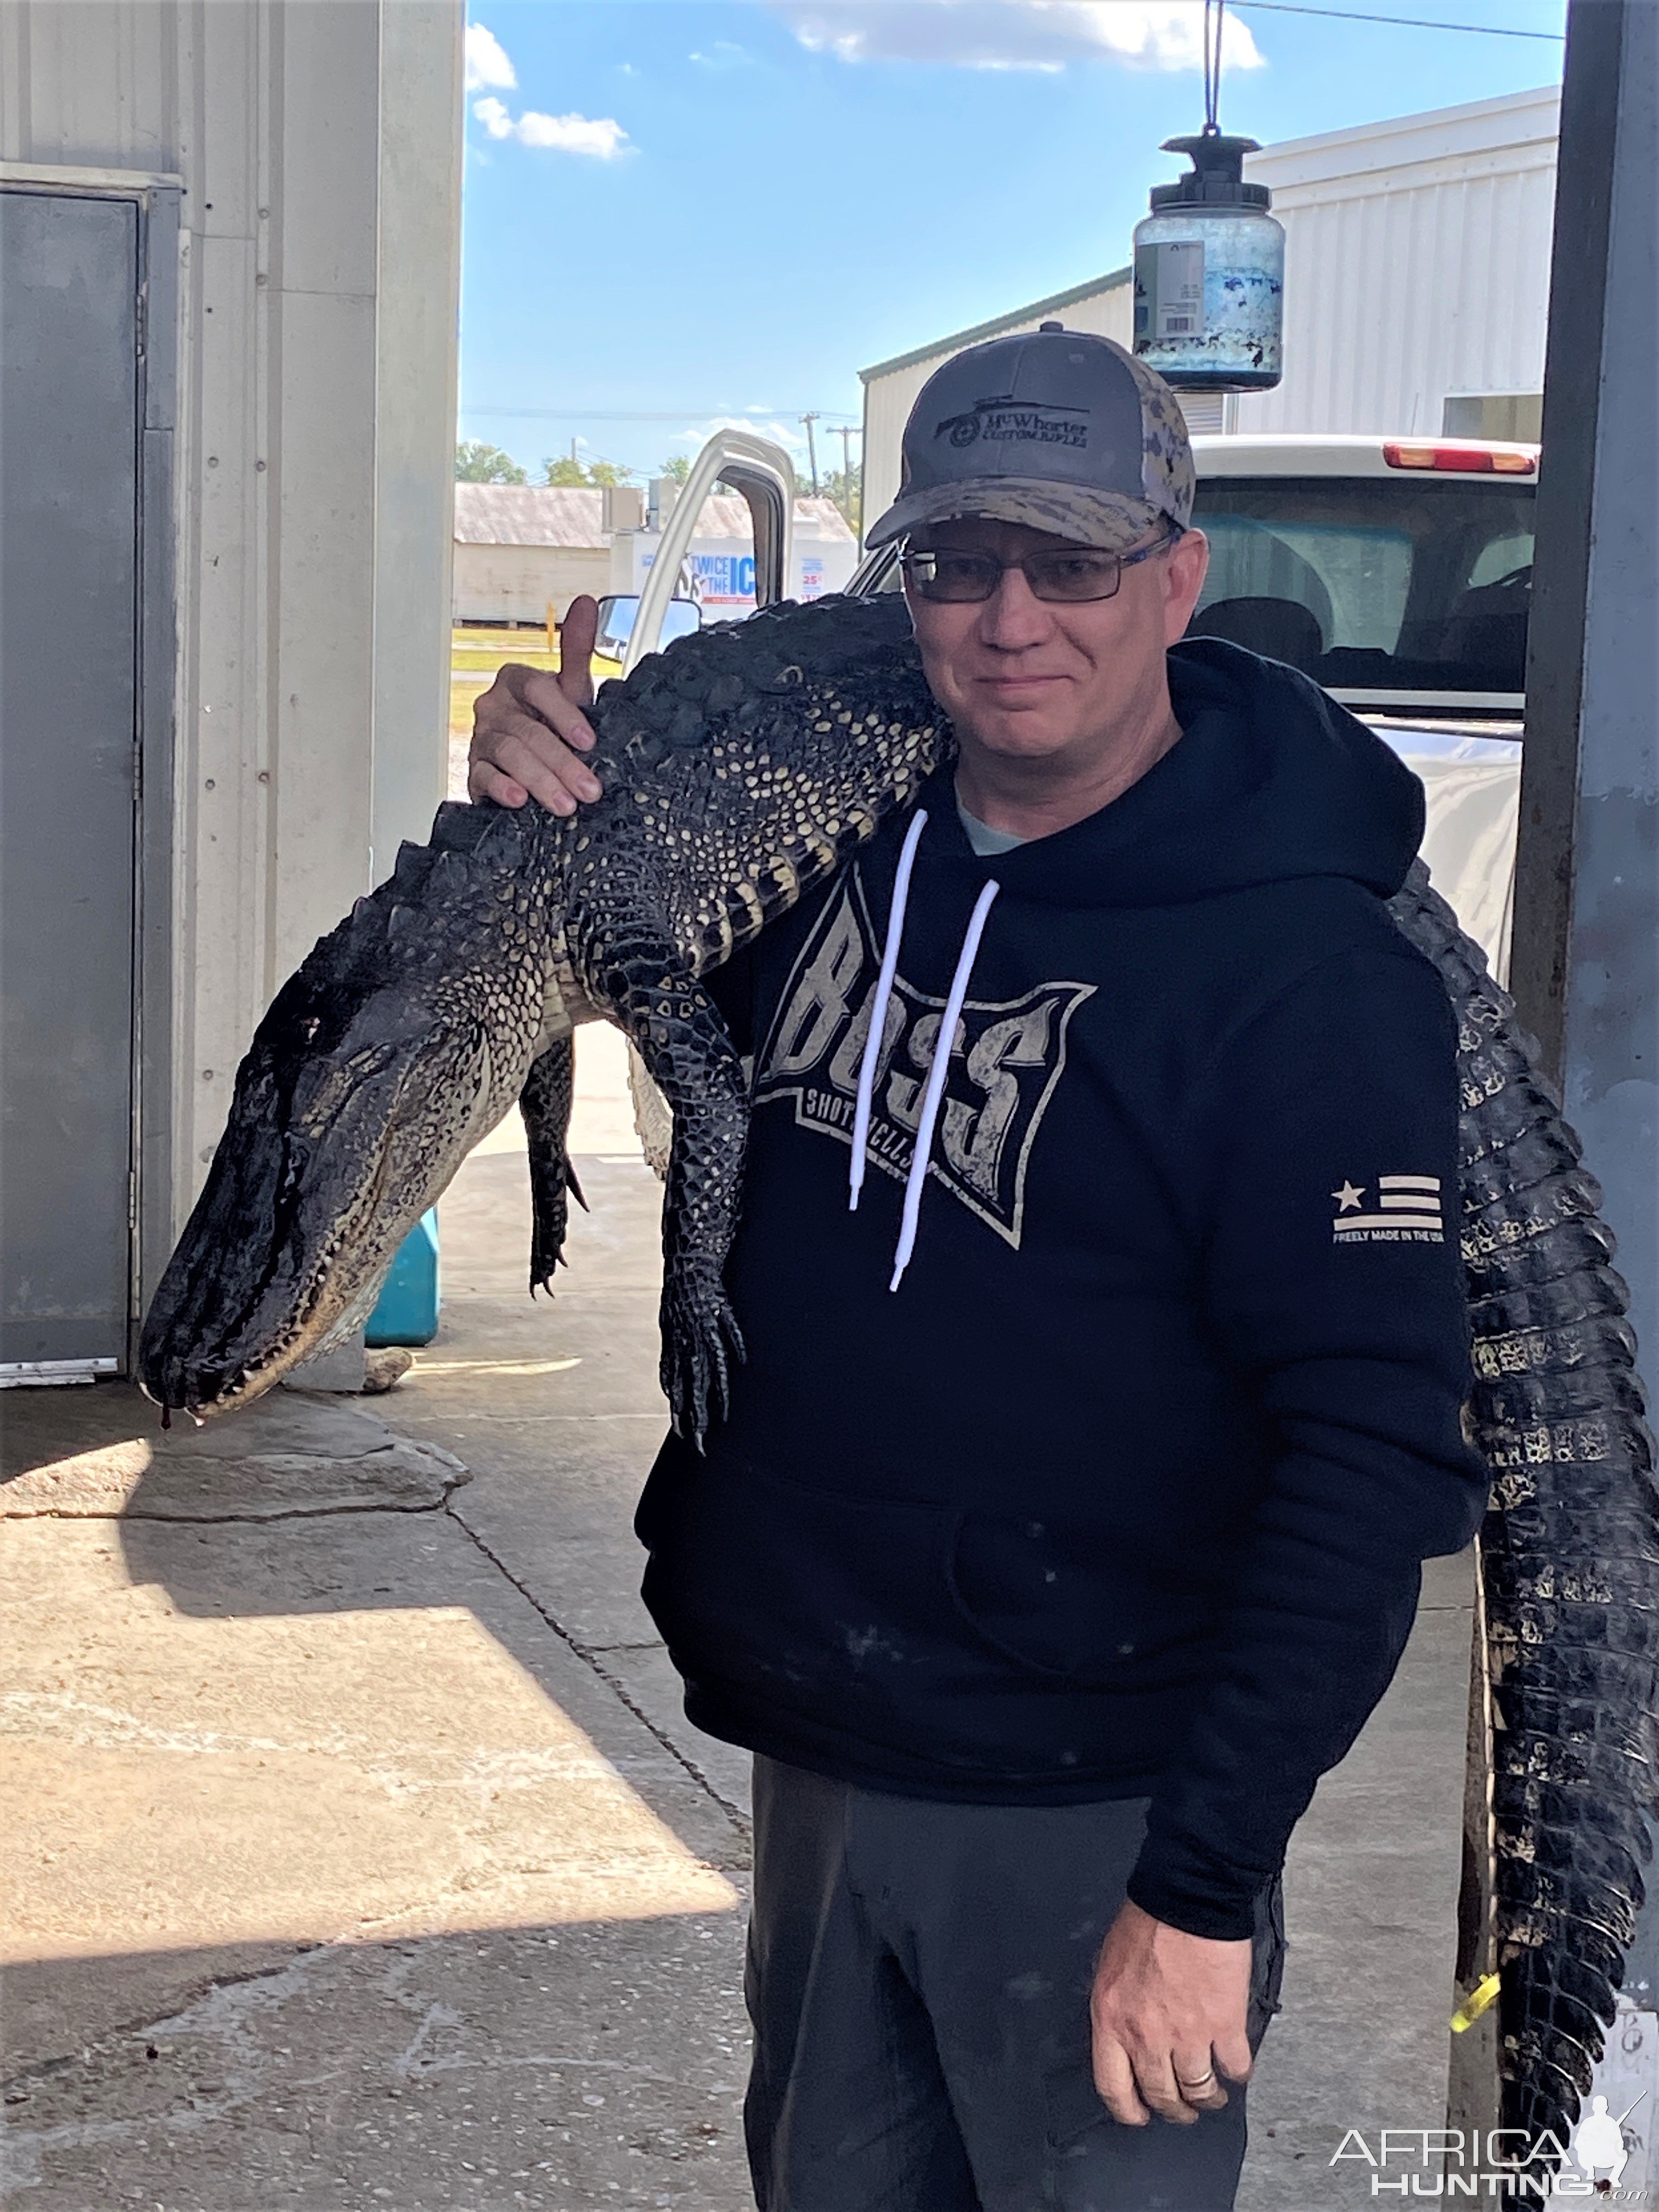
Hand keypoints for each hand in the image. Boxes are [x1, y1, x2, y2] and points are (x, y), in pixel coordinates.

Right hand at [468, 594, 604, 816]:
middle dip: (561, 762)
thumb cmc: (554, 725)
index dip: (564, 714)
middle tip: (587, 788)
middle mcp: (495, 706)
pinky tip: (519, 799)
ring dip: (540, 780)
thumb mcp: (571, 690)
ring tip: (564, 804)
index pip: (538, 688)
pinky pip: (483, 775)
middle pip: (527, 730)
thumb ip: (576, 650)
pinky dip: (501, 787)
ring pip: (509, 753)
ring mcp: (482, 737)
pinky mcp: (475, 769)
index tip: (588, 741)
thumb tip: (584, 602)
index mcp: (517, 681)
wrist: (532, 765)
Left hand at [1089, 1900, 1251, 2126]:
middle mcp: (1146, 2036)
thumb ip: (1117, 2005)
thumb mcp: (1110, 1965)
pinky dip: (1238, 2073)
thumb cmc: (1147, 1920)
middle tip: (1182, 2108)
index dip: (1127, 2110)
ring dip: (1207, 2098)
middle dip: (1173, 2109)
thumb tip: (1125, 2028)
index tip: (1139, 2115)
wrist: (1187, 1898)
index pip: (1112, 2086)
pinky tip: (1237, 2068)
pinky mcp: (1225, 2026)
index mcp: (1111, 2019)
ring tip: (1213, 2096)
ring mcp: (1187, 2035)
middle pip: (1161, 2095)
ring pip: (1199, 2091)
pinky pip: (1235, 2067)